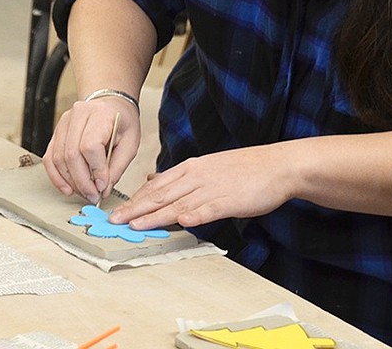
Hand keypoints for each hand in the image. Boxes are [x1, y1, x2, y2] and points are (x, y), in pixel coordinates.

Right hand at [43, 96, 139, 202]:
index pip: (90, 146)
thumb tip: (103, 189)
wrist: (110, 104)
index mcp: (100, 114)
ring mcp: (64, 122)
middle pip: (71, 154)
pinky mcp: (56, 132)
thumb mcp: (130, 143)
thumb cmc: (121, 121)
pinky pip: (50, 157)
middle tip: (93, 195)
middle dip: (82, 181)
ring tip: (83, 192)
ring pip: (58, 158)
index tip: (102, 186)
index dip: (96, 170)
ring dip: (70, 181)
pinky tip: (67, 187)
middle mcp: (78, 115)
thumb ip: (117, 167)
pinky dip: (56, 176)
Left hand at [109, 143, 296, 228]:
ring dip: (155, 216)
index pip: (155, 186)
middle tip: (115, 221)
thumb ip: (179, 176)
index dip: (135, 200)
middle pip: (160, 195)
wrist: (276, 165)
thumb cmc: (242, 169)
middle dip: (135, 209)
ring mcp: (212, 188)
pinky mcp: (230, 200)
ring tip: (135, 226)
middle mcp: (196, 176)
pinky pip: (209, 209)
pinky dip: (195, 215)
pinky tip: (181, 223)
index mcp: (189, 168)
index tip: (117, 212)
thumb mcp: (205, 166)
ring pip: (178, 203)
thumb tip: (152, 179)